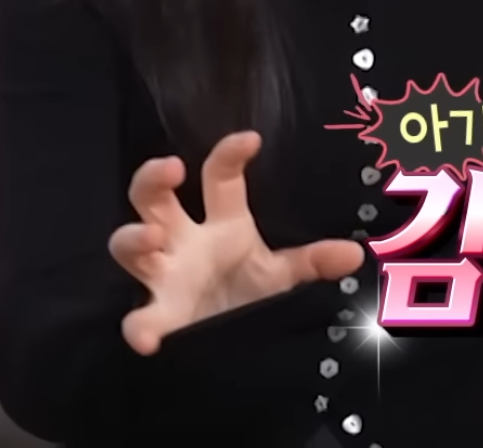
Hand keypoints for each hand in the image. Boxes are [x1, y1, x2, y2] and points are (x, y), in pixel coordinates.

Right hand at [109, 131, 365, 354]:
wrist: (234, 343)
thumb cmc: (251, 293)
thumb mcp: (284, 274)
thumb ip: (314, 262)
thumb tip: (354, 255)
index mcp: (221, 224)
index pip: (220, 177)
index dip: (229, 155)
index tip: (250, 140)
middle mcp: (184, 241)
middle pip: (152, 198)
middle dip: (152, 179)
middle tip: (171, 168)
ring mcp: (165, 276)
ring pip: (128, 245)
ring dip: (133, 238)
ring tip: (151, 237)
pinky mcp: (159, 314)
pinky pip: (140, 318)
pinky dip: (139, 327)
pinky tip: (147, 337)